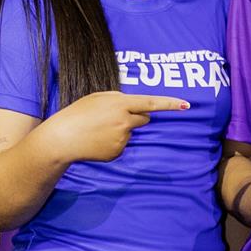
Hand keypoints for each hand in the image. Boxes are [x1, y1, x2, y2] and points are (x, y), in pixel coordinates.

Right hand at [49, 91, 188, 164]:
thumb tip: (136, 107)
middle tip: (112, 117)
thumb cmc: (79, 113)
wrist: (63, 138)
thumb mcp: (98, 97)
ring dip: (120, 130)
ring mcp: (122, 139)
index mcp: (120, 104)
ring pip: (130, 132)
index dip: (170, 104)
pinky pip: (122, 145)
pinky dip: (112, 142)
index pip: (151, 103)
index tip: (186, 105)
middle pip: (144, 118)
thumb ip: (119, 99)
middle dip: (135, 116)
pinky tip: (97, 141)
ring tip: (98, 129)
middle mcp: (125, 122)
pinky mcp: (117, 152)